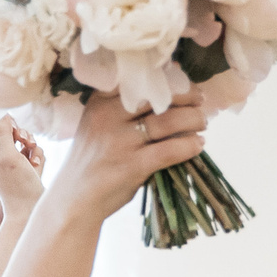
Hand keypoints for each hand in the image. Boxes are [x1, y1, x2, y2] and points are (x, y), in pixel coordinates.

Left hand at [0, 115, 44, 212]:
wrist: (30, 210)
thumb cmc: (17, 187)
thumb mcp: (7, 157)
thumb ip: (2, 133)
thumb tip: (1, 113)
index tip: (9, 126)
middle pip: (3, 123)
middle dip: (16, 128)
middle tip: (21, 139)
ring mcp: (9, 157)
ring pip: (19, 134)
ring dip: (29, 139)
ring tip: (30, 151)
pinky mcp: (24, 163)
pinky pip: (31, 147)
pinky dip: (36, 152)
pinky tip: (36, 165)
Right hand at [43, 95, 207, 220]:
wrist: (74, 198)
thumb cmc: (93, 159)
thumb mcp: (98, 124)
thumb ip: (123, 108)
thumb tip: (170, 91)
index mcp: (101, 101)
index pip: (139, 79)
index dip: (169, 78)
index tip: (185, 82)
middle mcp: (109, 116)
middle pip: (159, 96)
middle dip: (188, 96)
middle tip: (201, 101)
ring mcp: (120, 141)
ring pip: (169, 121)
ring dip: (193, 120)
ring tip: (202, 122)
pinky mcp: (132, 165)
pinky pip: (170, 150)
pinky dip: (189, 146)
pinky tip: (198, 145)